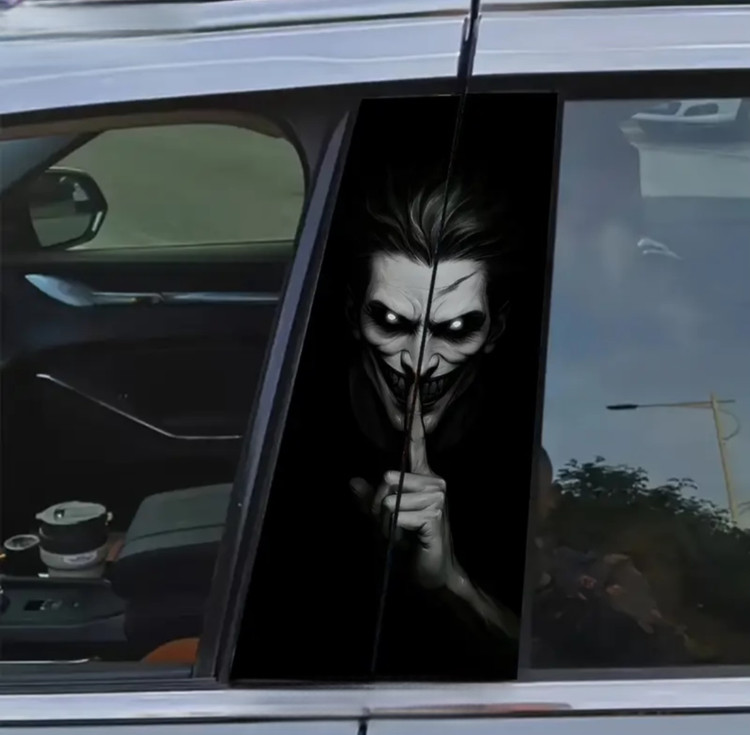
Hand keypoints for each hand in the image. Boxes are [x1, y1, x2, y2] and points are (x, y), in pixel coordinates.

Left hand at [350, 386, 455, 589]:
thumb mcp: (383, 521)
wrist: (433, 574)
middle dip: (377, 507)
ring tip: (401, 534)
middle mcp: (433, 479)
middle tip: (391, 526)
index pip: (416, 439)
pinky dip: (392, 530)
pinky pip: (394, 512)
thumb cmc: (410, 544)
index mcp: (422, 476)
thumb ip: (368, 501)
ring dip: (384, 522)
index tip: (413, 375)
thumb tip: (351, 481)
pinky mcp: (435, 512)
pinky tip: (408, 539)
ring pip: (387, 497)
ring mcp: (437, 494)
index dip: (413, 409)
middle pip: (385, 479)